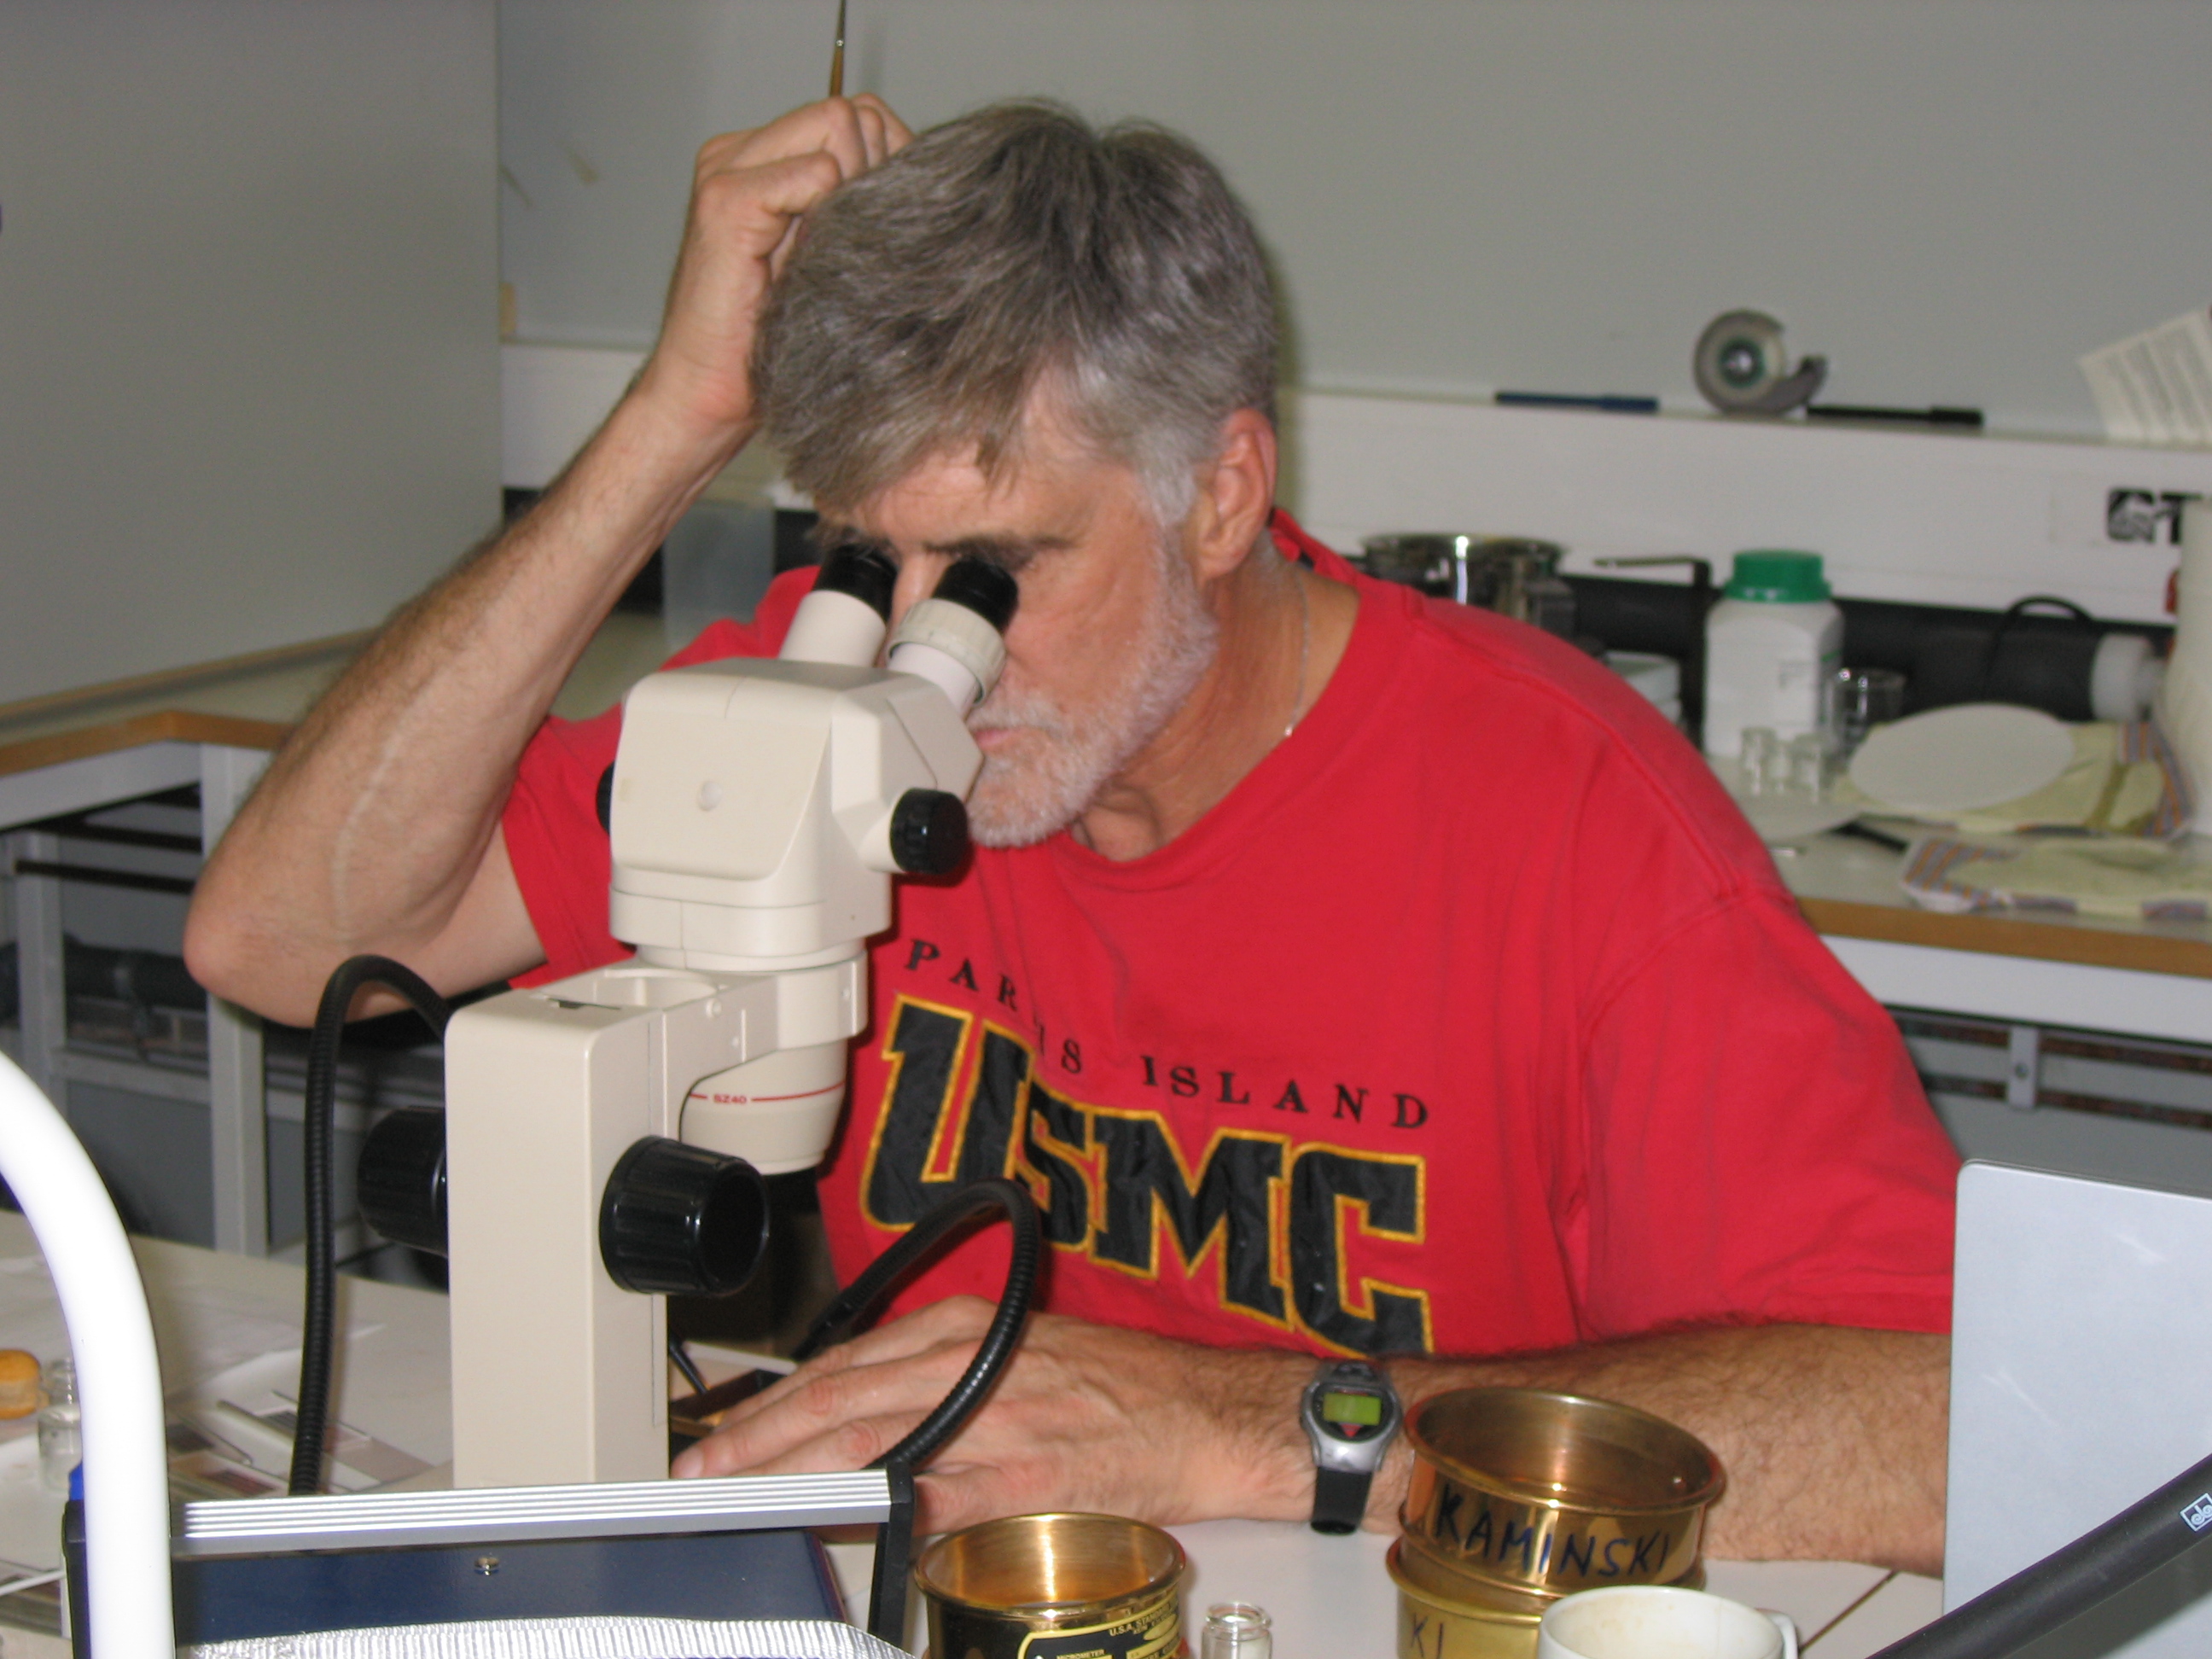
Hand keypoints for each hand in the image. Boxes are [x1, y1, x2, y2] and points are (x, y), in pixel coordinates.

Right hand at [637, 95, 911, 443]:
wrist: (709, 399)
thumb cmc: (770, 344)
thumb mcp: (826, 259)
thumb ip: (856, 206)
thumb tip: (922, 175)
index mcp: (761, 158)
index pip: (858, 116)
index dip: (887, 166)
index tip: (877, 233)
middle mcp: (739, 151)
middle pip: (855, 113)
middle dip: (876, 175)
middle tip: (851, 250)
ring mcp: (728, 169)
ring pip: (839, 127)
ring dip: (853, 197)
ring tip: (824, 261)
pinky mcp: (727, 200)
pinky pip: (817, 172)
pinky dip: (829, 218)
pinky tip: (807, 268)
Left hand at [672, 1297, 1313, 1532]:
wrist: (1207, 1414)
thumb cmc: (1119, 1390)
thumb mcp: (1013, 1358)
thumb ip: (938, 1386)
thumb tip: (866, 1437)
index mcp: (959, 1328)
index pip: (840, 1364)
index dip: (772, 1402)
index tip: (725, 1434)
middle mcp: (964, 1361)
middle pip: (834, 1397)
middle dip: (757, 1436)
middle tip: (701, 1471)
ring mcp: (989, 1416)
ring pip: (865, 1437)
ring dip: (790, 1469)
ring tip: (739, 1496)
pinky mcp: (1021, 1470)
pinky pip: (931, 1488)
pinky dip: (875, 1503)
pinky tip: (837, 1520)